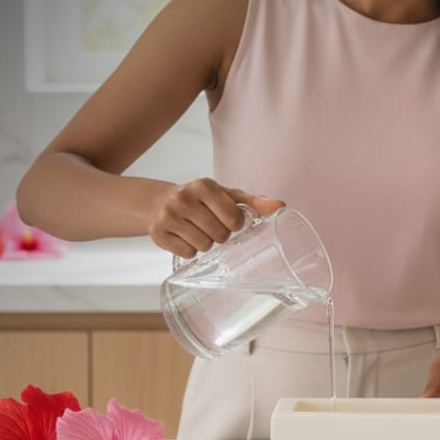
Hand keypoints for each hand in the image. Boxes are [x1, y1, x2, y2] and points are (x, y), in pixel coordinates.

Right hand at [147, 179, 284, 256]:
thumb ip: (254, 202)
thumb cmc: (202, 200)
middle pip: (219, 235)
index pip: (234, 218)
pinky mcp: (157, 233)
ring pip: (203, 246)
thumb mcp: (227, 196)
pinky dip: (190, 250)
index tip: (228, 220)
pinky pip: (187, 253)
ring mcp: (168, 215)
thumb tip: (281, 207)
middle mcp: (183, 197)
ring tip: (199, 232)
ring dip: (206, 244)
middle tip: (211, 226)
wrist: (160, 202)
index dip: (235, 224)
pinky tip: (185, 238)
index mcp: (204, 185)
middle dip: (220, 236)